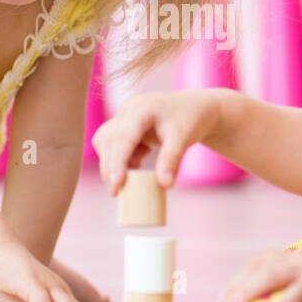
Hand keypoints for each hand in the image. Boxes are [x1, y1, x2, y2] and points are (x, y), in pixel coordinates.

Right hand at [92, 90, 222, 193]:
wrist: (196, 108)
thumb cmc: (191, 120)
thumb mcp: (183, 139)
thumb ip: (171, 160)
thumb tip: (164, 185)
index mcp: (142, 109)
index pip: (122, 138)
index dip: (116, 163)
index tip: (115, 187)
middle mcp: (128, 109)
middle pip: (109, 141)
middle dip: (110, 168)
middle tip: (116, 192)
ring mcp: (124, 115)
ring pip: (105, 141)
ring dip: (112, 161)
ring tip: (130, 174)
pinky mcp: (124, 123)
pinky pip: (111, 142)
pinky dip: (119, 157)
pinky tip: (137, 161)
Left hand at [215, 250, 301, 301]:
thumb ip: (296, 289)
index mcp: (293, 258)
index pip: (256, 264)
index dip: (237, 280)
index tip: (222, 301)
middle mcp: (297, 258)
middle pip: (258, 268)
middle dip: (236, 287)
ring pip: (272, 275)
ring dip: (249, 291)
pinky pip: (299, 290)